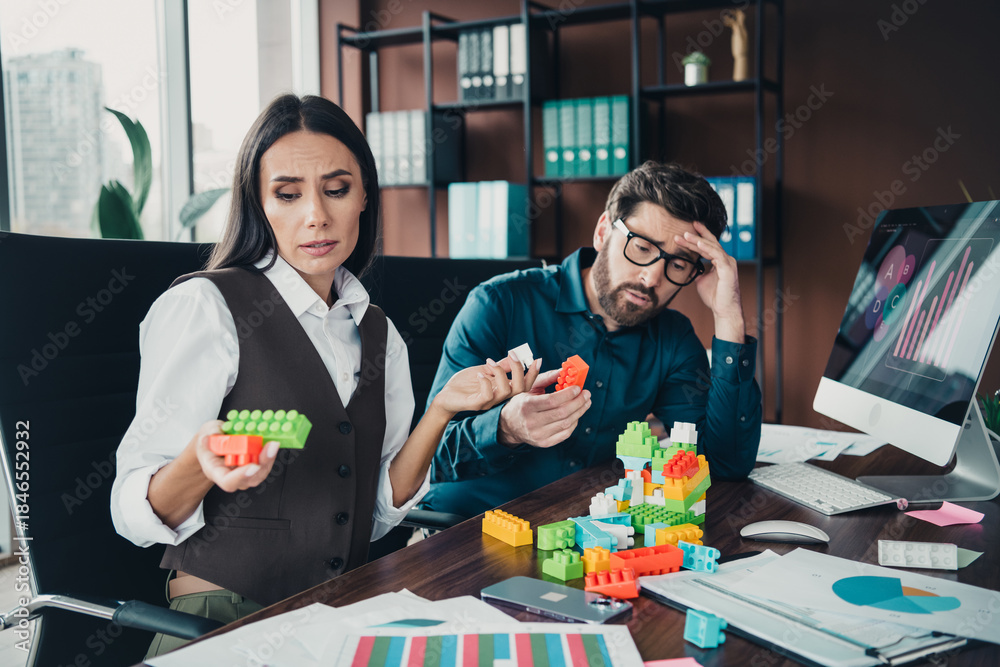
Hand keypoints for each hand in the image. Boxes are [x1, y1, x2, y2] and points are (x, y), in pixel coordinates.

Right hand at [192, 420, 280, 492]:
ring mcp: (245, 473)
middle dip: (263, 463)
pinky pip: (265, 464)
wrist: (214, 444)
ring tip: (273, 444)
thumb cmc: (209, 442)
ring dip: (269, 458)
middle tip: (271, 447)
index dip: (241, 476)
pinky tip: (272, 443)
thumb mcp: (205, 433)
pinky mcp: (255, 465)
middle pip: (251, 478)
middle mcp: (233, 476)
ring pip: (261, 472)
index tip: (253, 467)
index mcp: (216, 472)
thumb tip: (213, 434)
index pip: (229, 482)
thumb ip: (209, 433)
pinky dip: (270, 453)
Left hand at [432, 355, 541, 416]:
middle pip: (520, 389)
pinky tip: (479, 374)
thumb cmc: (465, 384)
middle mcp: (499, 398)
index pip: (524, 385)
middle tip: (512, 354)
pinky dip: (486, 382)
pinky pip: (487, 396)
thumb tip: (516, 355)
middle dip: (518, 369)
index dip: (533, 374)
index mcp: (503, 390)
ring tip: (489, 362)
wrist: (446, 396)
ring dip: (500, 373)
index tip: (537, 359)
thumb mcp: (485, 370)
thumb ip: (501, 366)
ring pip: (506, 391)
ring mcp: (489, 403)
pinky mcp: (476, 404)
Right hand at [498, 368, 591, 447]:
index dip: (568, 394)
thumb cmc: (521, 403)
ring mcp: (538, 435)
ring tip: (585, 403)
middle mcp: (531, 422)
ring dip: (579, 412)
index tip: (578, 388)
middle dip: (578, 402)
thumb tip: (564, 370)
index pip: (552, 401)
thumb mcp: (530, 388)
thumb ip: (547, 378)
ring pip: (566, 424)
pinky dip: (574, 423)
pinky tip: (576, 414)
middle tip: (586, 394)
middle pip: (562, 413)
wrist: (508, 425)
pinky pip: (565, 434)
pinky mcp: (544, 443)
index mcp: (526, 405)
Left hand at [675, 220, 745, 342]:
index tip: (684, 233)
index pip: (707, 246)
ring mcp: (728, 263)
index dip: (696, 239)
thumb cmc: (715, 297)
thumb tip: (689, 267)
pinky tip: (698, 243)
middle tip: (684, 228)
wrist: (723, 310)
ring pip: (712, 247)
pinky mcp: (728, 268)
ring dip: (698, 240)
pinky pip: (717, 255)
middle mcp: (725, 259)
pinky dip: (708, 248)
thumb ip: (697, 272)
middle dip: (696, 235)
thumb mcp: (701, 281)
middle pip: (709, 243)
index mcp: (719, 261)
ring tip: (686, 235)